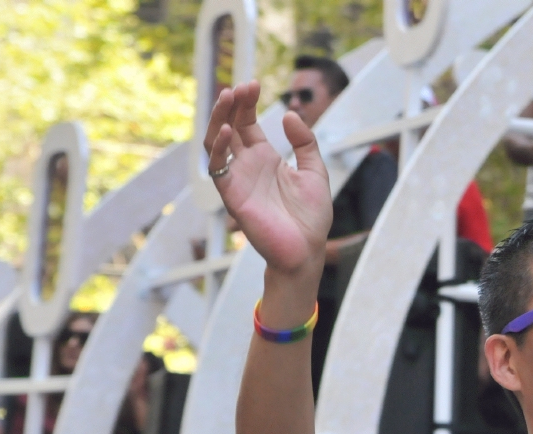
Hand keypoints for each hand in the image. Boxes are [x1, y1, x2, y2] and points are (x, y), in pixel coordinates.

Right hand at [203, 81, 332, 277]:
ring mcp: (238, 179)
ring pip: (217, 143)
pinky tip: (227, 130)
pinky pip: (217, 169)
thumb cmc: (311, 217)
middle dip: (232, 104)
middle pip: (230, 127)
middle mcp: (247, 166)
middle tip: (240, 86)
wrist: (307, 251)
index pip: (247, 123)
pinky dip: (218, 148)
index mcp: (265, 159)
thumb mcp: (315, 172)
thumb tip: (290, 115)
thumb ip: (305, 143)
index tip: (253, 84)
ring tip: (228, 97)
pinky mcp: (233, 196)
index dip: (247, 103)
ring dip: (219, 119)